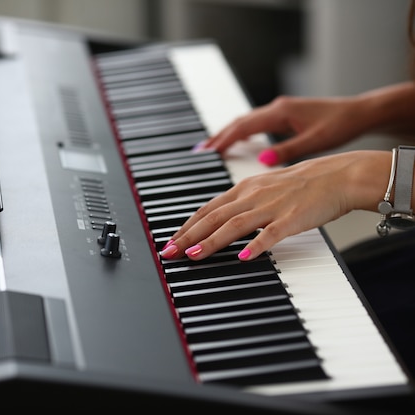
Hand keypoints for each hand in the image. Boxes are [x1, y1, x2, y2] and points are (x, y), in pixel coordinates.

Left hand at [159, 150, 390, 261]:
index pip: (207, 208)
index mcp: (244, 188)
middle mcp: (252, 195)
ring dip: (211, 241)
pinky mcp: (292, 218)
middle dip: (188, 236)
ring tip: (192, 256)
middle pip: (213, 217)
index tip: (170, 241)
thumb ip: (242, 201)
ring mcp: (271, 206)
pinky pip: (271, 233)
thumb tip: (220, 218)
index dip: (186, 225)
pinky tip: (243, 257)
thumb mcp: (265, 187)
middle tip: (168, 252)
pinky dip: (256, 245)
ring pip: (234, 225)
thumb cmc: (304, 183)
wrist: (339, 175)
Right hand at [193, 96, 370, 165]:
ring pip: (245, 122)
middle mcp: (277, 109)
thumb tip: (262, 160)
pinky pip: (255, 124)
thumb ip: (288, 150)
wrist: (360, 112)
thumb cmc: (341, 124)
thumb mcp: (315, 141)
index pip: (244, 126)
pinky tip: (236, 142)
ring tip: (211, 148)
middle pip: (239, 122)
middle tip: (201, 151)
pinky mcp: (284, 116)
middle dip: (219, 136)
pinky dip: (241, 133)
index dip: (224, 140)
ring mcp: (280, 111)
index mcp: (281, 112)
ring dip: (228, 134)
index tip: (209, 152)